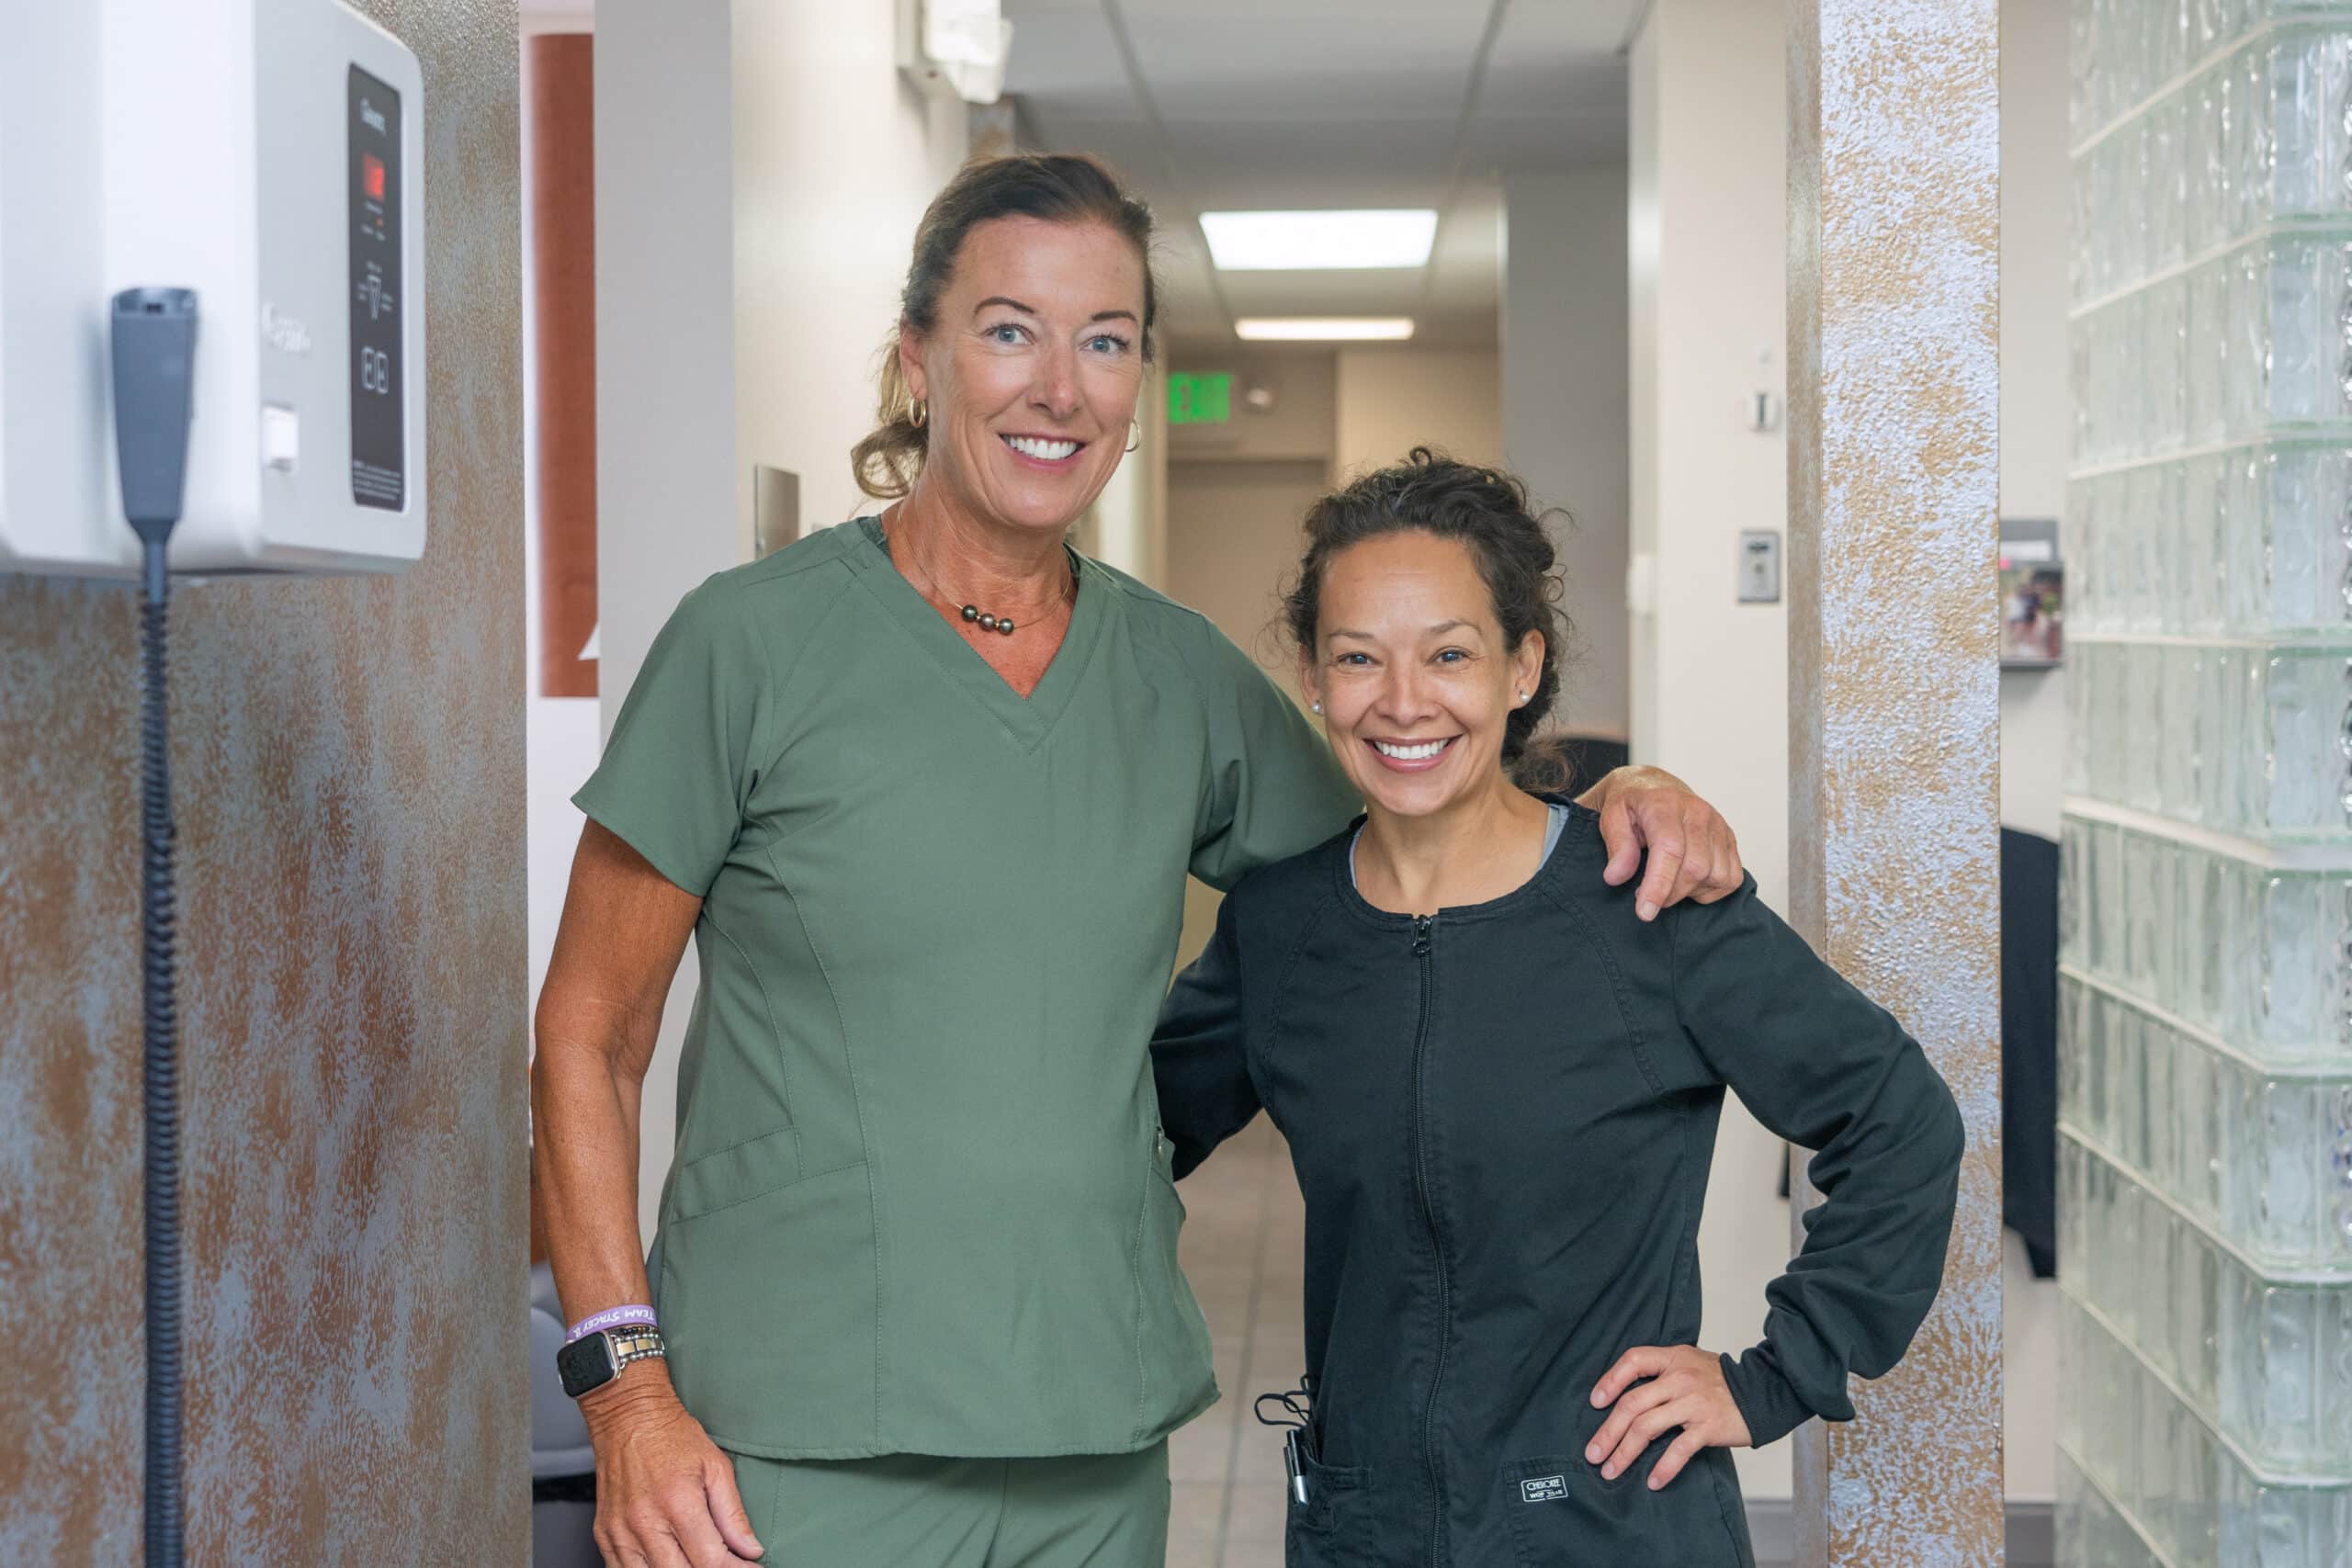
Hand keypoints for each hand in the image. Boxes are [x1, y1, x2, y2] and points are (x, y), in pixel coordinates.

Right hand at [584, 1368, 764, 1566]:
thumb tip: (749, 1549)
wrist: (627, 1418)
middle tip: (728, 1566)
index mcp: (677, 1503)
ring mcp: (620, 1533)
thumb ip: (732, 1513)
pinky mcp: (605, 1536)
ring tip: (697, 1561)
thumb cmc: (671, 1437)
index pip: (710, 1560)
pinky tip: (669, 1562)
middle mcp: (645, 1523)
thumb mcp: (716, 1466)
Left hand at [1578, 766, 1743, 920]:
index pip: (1670, 850)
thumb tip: (1616, 877)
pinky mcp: (1730, 838)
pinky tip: (1689, 882)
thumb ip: (1616, 846)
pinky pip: (1731, 878)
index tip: (1645, 912)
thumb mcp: (1611, 818)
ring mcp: (1718, 825)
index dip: (1659, 885)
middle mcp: (1697, 812)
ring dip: (1689, 892)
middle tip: (1647, 895)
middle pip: (1696, 868)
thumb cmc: (1632, 805)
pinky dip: (1710, 890)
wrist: (1653, 786)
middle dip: (1670, 894)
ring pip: (1717, 876)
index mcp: (1665, 804)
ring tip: (1667, 882)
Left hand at [1587, 1345, 1752, 1489]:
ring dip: (1625, 1453)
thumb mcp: (1689, 1362)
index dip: (1610, 1380)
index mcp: (1672, 1359)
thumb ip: (1662, 1372)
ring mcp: (1693, 1403)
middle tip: (1593, 1454)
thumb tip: (1625, 1396)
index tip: (1595, 1402)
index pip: (1633, 1360)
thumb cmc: (1722, 1380)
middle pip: (1631, 1404)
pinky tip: (1652, 1481)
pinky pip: (1679, 1450)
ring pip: (1647, 1428)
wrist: (1764, 1389)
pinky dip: (1664, 1468)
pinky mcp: (1708, 1427)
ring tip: (1611, 1471)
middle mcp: (1679, 1379)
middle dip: (1608, 1432)